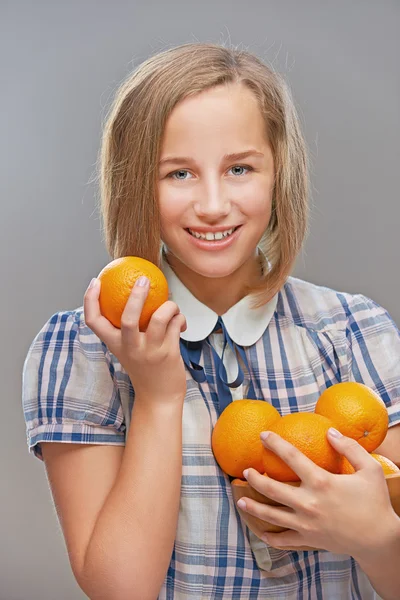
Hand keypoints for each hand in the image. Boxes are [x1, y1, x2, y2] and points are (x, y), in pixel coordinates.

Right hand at [84, 276, 187, 404]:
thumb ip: (127, 328)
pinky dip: (179, 318)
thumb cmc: (144, 367)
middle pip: (127, 318)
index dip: (90, 299)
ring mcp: (149, 351)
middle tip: (143, 279)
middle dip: (136, 295)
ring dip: (169, 306)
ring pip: (159, 318)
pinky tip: (180, 321)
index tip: (96, 281)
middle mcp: (130, 348)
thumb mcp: (129, 349)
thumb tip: (133, 293)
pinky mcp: (168, 353)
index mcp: (115, 344)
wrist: (159, 397)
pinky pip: (176, 325)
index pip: (93, 321)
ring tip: (171, 304)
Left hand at [238, 428, 397, 560]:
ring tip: (240, 499)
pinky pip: (283, 540)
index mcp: (321, 482)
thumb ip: (349, 447)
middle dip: (255, 478)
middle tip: (246, 470)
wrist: (379, 540)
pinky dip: (269, 537)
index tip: (264, 435)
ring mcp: (306, 523)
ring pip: (272, 515)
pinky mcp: (308, 539)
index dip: (275, 443)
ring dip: (254, 506)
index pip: (291, 457)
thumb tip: (330, 431)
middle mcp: (309, 503)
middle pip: (272, 489)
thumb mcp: (370, 469)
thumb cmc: (375, 502)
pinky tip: (259, 530)